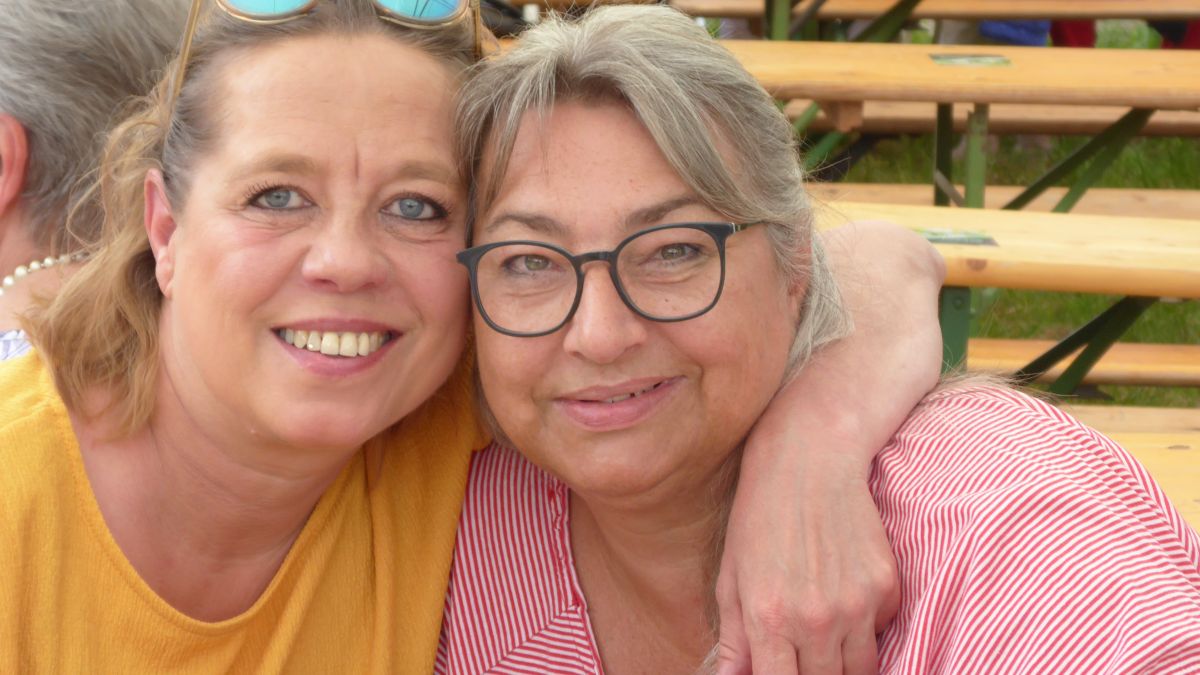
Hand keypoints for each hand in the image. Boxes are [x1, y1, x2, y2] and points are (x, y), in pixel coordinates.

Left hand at [714, 448, 899, 674]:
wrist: (809, 462)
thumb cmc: (760, 518)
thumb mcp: (732, 577)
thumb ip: (734, 639)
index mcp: (769, 619)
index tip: (783, 674)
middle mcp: (816, 619)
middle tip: (802, 655)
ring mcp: (857, 605)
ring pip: (861, 670)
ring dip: (842, 663)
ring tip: (823, 636)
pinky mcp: (886, 587)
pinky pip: (880, 631)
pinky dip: (865, 627)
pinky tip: (844, 596)